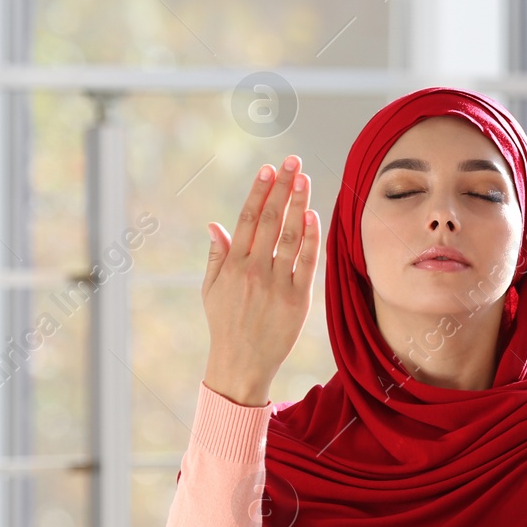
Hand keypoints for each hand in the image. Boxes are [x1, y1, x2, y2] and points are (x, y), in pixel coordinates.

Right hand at [201, 155, 319, 406]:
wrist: (241, 363)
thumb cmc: (225, 324)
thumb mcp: (211, 289)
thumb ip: (217, 255)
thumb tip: (215, 224)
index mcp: (233, 265)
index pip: (248, 219)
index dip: (260, 192)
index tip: (269, 169)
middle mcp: (255, 270)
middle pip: (272, 220)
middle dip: (283, 188)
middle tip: (293, 163)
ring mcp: (277, 284)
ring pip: (292, 236)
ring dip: (300, 205)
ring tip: (305, 180)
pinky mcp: (298, 299)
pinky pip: (308, 262)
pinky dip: (312, 238)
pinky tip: (315, 216)